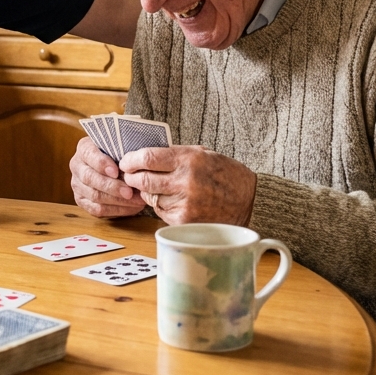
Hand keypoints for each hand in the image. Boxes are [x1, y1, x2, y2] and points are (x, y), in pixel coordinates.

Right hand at [70, 137, 145, 217]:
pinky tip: (132, 208)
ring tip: (137, 201)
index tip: (116, 171)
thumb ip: (123, 154)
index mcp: (84, 148)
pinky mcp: (82, 201)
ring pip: (95, 196)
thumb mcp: (120, 148)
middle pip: (90, 178)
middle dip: (111, 186)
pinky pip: (98, 209)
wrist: (112, 167)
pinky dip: (117, 210)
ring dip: (118, 200)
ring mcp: (77, 185)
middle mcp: (77, 166)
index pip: (89, 155)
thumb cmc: (119, 155)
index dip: (101, 163)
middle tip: (130, 192)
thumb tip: (135, 166)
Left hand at [120, 146, 255, 225]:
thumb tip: (142, 156)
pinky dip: (161, 206)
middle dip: (132, 177)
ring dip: (148, 192)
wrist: (249, 200)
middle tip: (130, 176)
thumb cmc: (224, 173)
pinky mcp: (185, 221)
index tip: (125, 161)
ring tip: (157, 187)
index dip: (131, 160)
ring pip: (151, 197)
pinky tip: (172, 200)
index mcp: (188, 159)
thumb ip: (173, 154)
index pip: (147, 157)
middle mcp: (185, 181)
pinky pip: (161, 212)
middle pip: (143, 179)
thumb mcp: (201, 153)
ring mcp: (185, 202)